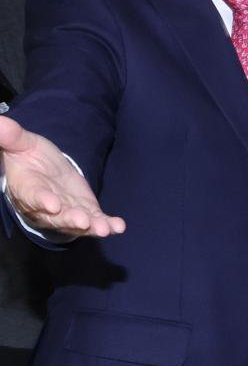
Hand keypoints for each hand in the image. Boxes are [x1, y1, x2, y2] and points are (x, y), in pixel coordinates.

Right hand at [0, 115, 124, 236]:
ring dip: (91, 226)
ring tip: (103, 228)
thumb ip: (11, 137)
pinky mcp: (84, 212)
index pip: (33, 195)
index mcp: (27, 188)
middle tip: (82, 221)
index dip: (42, 200)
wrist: (42, 169)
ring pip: (77, 222)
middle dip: (70, 219)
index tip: (52, 204)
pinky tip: (118, 226)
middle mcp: (45, 207)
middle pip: (57, 217)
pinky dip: (107, 225)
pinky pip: (95, 220)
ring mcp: (66, 212)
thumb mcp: (21, 143)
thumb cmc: (28, 156)